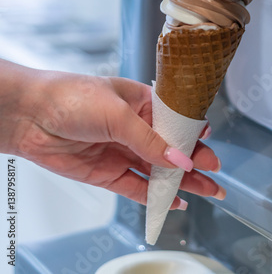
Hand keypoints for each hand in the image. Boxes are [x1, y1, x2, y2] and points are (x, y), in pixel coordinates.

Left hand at [4, 65, 224, 208]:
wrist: (31, 115)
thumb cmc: (71, 96)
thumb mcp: (117, 113)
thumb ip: (149, 140)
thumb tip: (179, 159)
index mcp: (140, 102)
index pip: (175, 120)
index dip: (194, 134)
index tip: (209, 146)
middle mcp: (133, 127)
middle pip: (170, 147)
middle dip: (194, 160)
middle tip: (214, 173)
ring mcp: (121, 150)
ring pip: (157, 169)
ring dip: (181, 181)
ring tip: (206, 190)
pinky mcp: (107, 172)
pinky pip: (137, 185)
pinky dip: (155, 194)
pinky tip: (174, 199)